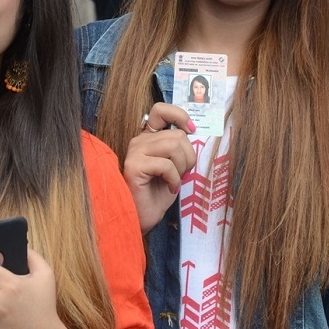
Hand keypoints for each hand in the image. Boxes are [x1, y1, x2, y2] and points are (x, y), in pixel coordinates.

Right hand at [124, 103, 196, 233]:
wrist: (143, 217)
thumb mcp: (175, 167)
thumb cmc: (158, 194)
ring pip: (173, 146)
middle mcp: (140, 141)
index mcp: (149, 138)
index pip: (161, 110)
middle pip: (177, 135)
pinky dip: (174, 179)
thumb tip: (194, 132)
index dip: (179, 115)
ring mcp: (135, 152)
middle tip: (181, 174)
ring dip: (181, 168)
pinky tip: (169, 188)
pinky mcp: (134, 165)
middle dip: (188, 157)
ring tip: (174, 181)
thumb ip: (179, 148)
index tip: (191, 130)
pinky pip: (166, 164)